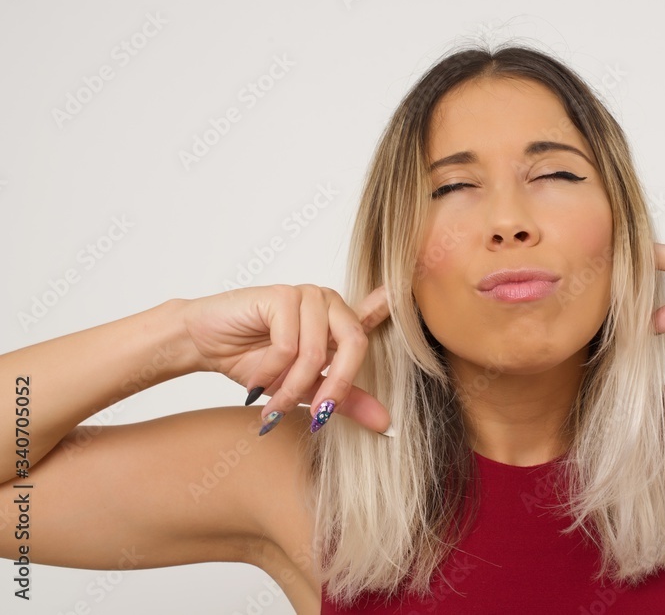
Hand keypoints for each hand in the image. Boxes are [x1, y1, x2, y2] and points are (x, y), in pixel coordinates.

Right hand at [179, 283, 391, 434]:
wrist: (203, 344)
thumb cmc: (253, 361)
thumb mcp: (305, 389)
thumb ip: (345, 400)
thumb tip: (386, 424)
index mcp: (341, 320)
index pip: (376, 315)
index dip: (394, 308)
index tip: (410, 291)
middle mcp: (330, 303)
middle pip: (355, 345)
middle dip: (335, 389)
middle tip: (315, 417)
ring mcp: (308, 295)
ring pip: (316, 353)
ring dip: (291, 389)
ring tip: (271, 407)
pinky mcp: (283, 296)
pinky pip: (288, 346)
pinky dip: (271, 373)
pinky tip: (256, 382)